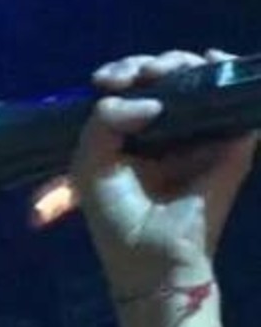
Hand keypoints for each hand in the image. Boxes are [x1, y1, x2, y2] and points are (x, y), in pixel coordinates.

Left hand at [63, 49, 258, 297]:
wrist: (156, 264)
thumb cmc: (117, 222)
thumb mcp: (90, 169)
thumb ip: (103, 123)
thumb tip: (148, 98)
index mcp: (130, 134)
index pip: (130, 87)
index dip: (122, 71)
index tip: (109, 78)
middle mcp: (167, 129)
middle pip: (166, 77)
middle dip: (154, 64)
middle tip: (147, 74)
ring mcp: (201, 135)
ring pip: (200, 80)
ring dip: (188, 63)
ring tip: (174, 68)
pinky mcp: (232, 145)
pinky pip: (236, 101)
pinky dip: (231, 74)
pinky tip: (219, 62)